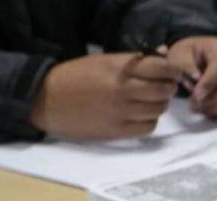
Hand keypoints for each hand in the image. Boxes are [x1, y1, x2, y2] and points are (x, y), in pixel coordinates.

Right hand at [30, 53, 180, 139]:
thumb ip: (132, 60)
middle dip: (168, 88)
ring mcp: (121, 111)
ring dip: (159, 105)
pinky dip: (149, 121)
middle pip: (163, 90)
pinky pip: (148, 127)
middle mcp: (122, 88)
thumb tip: (164, 54)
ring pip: (158, 109)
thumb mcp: (102, 60)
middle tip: (164, 88)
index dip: (172, 71)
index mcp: (118, 67)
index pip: (160, 67)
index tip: (172, 73)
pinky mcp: (117, 130)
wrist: (44, 99)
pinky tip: (140, 116)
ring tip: (150, 102)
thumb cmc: (74, 77)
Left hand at [167, 36, 216, 119]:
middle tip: (195, 104)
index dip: (208, 84)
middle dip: (214, 98)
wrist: (196, 56)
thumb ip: (185, 64)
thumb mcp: (179, 54)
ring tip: (199, 108)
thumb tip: (196, 78)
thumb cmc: (187, 54)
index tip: (195, 96)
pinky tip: (208, 111)